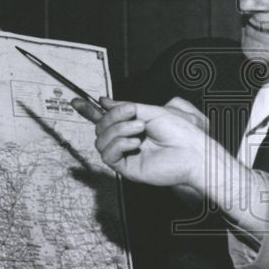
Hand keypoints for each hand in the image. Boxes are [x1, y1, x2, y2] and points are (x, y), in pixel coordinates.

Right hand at [89, 99, 211, 190]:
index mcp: (133, 124)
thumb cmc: (179, 130)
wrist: (192, 151)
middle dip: (112, 116)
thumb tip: (105, 101)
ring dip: (117, 129)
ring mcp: (126, 154)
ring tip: (139, 128)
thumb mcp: (151, 110)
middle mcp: (127, 139)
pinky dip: (117, 144)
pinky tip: (134, 143)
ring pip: (101, 140)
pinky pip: (107, 156)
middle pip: (100, 127)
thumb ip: (125, 106)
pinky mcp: (127, 168)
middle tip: (132, 112)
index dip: (90, 110)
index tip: (76, 100)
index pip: (106, 118)